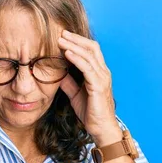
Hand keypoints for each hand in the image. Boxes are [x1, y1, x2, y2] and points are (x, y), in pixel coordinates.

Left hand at [57, 30, 121, 145]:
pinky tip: (66, 53)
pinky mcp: (98, 86)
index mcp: (99, 73)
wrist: (101, 129)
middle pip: (91, 47)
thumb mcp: (76, 94)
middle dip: (75, 39)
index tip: (63, 36)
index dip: (78, 42)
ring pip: (89, 55)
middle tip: (60, 32)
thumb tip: (58, 73)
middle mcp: (103, 72)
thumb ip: (69, 82)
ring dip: (73, 45)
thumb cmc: (90, 113)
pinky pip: (87, 68)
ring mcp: (103, 78)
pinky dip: (77, 58)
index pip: (90, 50)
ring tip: (60, 40)